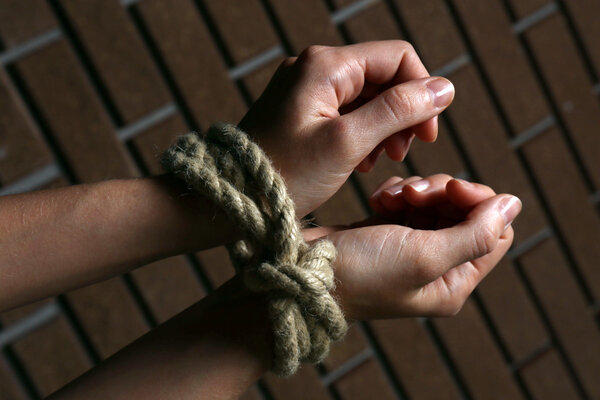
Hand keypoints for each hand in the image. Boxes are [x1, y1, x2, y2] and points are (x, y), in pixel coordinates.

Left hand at [239, 41, 454, 216]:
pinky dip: (359, 135)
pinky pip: (343, 113)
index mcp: (325, 66)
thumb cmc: (284, 174)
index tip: (426, 136)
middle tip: (401, 153)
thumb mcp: (347, 143)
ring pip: (364, 97)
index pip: (397, 57)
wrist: (231, 200)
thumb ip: (398, 110)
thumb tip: (444, 88)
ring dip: (382, 128)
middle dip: (400, 114)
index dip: (422, 92)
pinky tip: (359, 162)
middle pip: (381, 77)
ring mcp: (304, 90)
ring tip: (377, 162)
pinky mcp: (299, 112)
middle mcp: (313, 68)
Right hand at [305, 174, 520, 319]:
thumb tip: (513, 204)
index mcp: (454, 282)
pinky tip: (378, 200)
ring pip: (436, 201)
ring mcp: (412, 248)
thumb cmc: (361, 272)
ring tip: (388, 199)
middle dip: (441, 193)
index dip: (479, 203)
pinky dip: (397, 193)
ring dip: (415, 190)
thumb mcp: (424, 256)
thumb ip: (475, 232)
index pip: (494, 232)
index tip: (452, 190)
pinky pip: (409, 201)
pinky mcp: (388, 231)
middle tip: (413, 193)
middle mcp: (438, 266)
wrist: (303, 273)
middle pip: (464, 211)